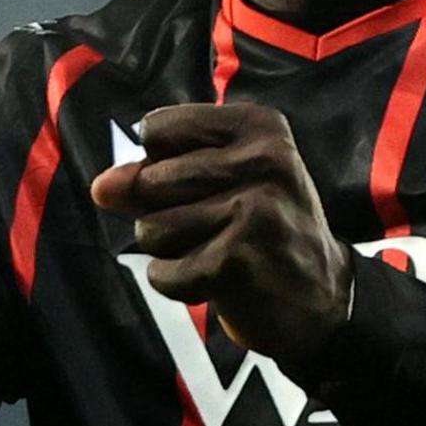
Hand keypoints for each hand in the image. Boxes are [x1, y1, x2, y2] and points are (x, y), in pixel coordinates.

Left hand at [89, 102, 351, 361]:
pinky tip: (219, 281)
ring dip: (172, 252)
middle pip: (150, 182)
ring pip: (151, 229)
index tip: (205, 183)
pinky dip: (179, 284)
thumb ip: (156, 173)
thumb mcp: (222, 182)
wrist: (323, 300)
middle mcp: (262, 160)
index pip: (157, 129)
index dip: (161, 164)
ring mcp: (253, 210)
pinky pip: (162, 273)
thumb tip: (102, 187)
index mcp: (259, 126)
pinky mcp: (236, 261)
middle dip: (164, 214)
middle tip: (218, 227)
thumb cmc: (264, 229)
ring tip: (219, 252)